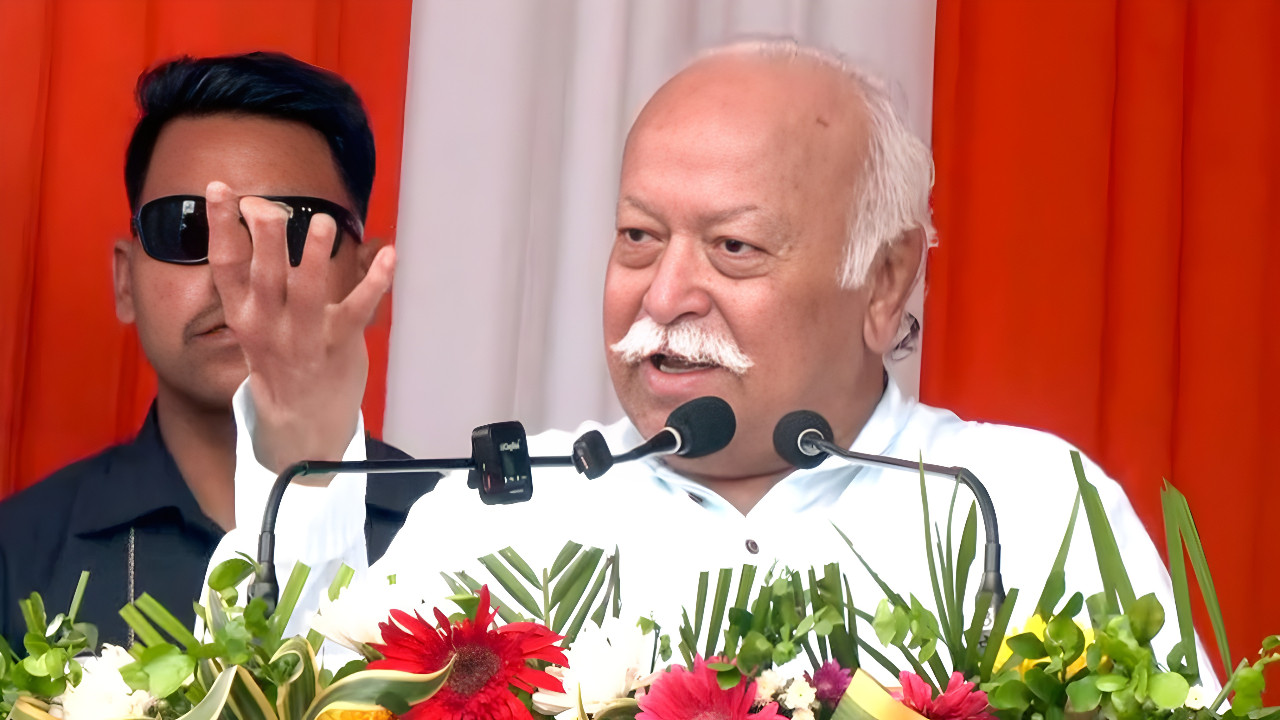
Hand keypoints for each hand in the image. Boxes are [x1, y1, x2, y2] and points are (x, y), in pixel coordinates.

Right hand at [206, 181, 394, 472]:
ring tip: (324, 222)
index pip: (225, 264)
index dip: (221, 226)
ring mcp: (305, 338)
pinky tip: (389, 254)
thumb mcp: (256, 321)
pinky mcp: (340, 346)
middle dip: (265, 238)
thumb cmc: (281, 359)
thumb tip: (265, 217)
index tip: (220, 188)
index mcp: (243, 314)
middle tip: (266, 205)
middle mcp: (268, 326)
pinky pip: (358, 310)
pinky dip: (375, 282)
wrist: (300, 426)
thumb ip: (262, 276)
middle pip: (264, 276)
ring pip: (308, 294)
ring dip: (316, 258)